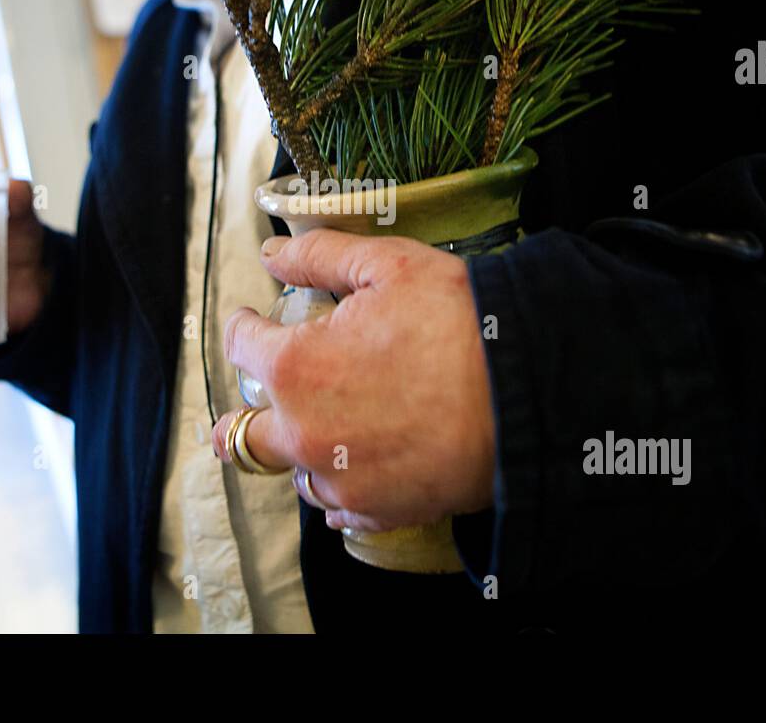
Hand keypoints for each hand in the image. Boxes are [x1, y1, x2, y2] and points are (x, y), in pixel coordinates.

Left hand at [215, 229, 495, 531]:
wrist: (525, 392)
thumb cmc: (458, 322)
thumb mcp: (389, 266)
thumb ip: (319, 257)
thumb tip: (273, 256)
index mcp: (296, 367)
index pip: (242, 347)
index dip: (245, 327)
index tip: (252, 322)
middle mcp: (304, 433)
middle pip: (243, 435)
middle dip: (240, 417)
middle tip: (247, 407)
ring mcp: (340, 479)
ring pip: (294, 473)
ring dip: (297, 452)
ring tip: (318, 433)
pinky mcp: (378, 510)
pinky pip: (339, 508)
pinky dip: (340, 489)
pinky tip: (353, 472)